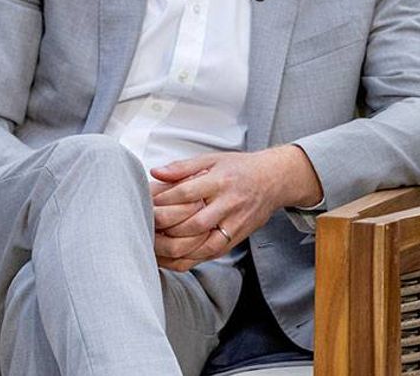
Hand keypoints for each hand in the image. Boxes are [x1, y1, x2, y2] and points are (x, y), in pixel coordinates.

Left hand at [149, 145, 320, 270]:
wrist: (274, 180)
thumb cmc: (240, 169)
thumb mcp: (213, 159)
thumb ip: (183, 167)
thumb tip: (156, 173)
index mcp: (221, 181)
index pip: (187, 193)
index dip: (163, 201)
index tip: (146, 204)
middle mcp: (229, 204)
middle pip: (193, 224)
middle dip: (165, 229)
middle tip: (145, 229)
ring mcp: (234, 223)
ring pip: (202, 245)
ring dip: (174, 250)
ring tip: (153, 247)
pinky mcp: (236, 238)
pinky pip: (209, 255)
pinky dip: (187, 260)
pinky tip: (170, 258)